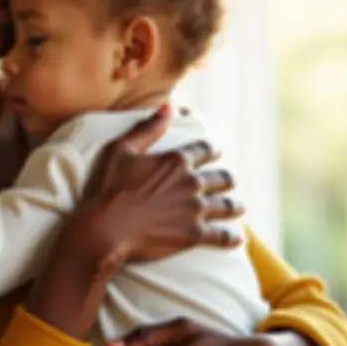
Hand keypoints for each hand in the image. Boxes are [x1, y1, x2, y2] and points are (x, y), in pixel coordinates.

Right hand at [66, 105, 242, 270]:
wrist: (108, 227)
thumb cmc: (110, 187)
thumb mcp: (121, 149)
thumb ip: (147, 128)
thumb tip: (167, 106)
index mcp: (176, 161)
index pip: (203, 151)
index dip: (211, 151)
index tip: (216, 153)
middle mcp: (191, 183)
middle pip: (220, 178)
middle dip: (226, 179)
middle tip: (228, 182)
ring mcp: (195, 210)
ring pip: (225, 206)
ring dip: (234, 207)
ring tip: (238, 208)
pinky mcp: (194, 235)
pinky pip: (220, 236)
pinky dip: (231, 238)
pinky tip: (237, 239)